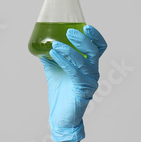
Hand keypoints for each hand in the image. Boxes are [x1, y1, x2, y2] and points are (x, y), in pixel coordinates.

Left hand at [41, 25, 106, 141]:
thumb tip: (41, 43)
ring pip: (84, 61)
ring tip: (56, 45)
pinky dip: (64, 61)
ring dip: (69, 50)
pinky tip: (54, 54)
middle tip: (69, 32)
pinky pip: (74, 72)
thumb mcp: (54, 70)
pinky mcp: (83, 90)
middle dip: (82, 39)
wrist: (61, 116)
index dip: (95, 36)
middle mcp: (93, 72)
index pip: (99, 48)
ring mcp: (90, 82)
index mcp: (89, 66)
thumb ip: (52, 57)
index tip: (86, 26)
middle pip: (94, 51)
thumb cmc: (61, 93)